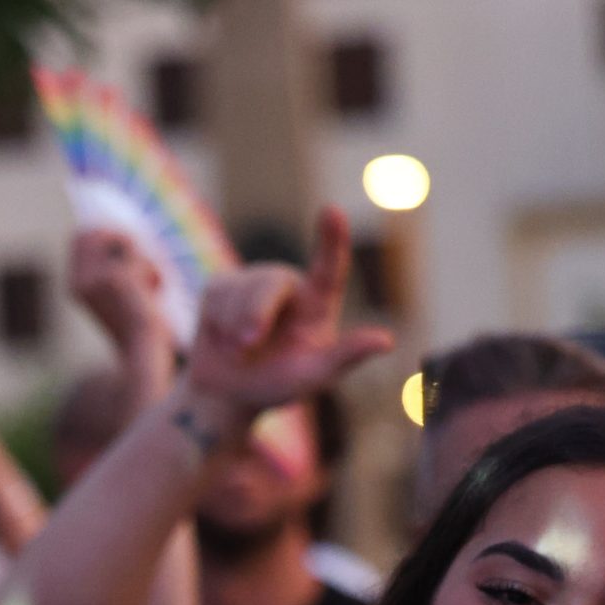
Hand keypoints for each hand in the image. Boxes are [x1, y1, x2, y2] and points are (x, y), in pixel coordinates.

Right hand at [68, 229, 176, 375]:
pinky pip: (141, 259)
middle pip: (96, 232)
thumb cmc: (135, 322)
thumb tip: (123, 234)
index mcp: (74, 284)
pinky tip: (155, 292)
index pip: (81, 238)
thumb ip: (111, 266)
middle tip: (140, 261)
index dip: (106, 235)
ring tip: (150, 283)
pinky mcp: (115, 280)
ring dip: (142, 257)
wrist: (143, 350)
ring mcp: (94, 281)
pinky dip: (154, 272)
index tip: (128, 253)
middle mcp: (78, 282)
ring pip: (123, 241)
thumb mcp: (117, 292)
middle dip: (123, 239)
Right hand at [180, 206, 393, 424]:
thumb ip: (346, 356)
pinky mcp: (221, 285)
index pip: (329, 267)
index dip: (331, 239)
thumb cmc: (277, 384)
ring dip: (235, 327)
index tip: (331, 211)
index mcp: (318, 302)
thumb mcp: (313, 376)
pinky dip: (218, 324)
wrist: (227, 393)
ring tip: (240, 350)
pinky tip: (223, 338)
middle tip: (247, 344)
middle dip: (256, 313)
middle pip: (271, 284)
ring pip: (240, 291)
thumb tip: (387, 341)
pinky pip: (217, 295)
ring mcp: (253, 281)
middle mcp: (288, 285)